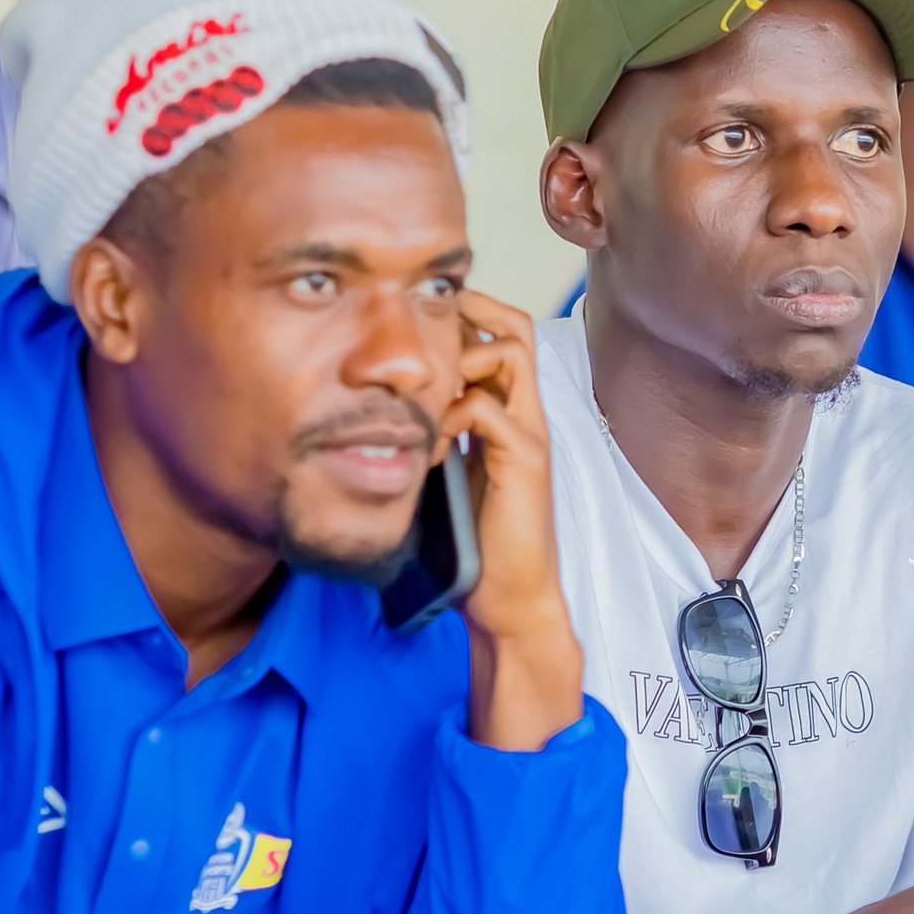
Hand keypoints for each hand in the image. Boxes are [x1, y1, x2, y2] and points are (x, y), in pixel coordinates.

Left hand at [441, 288, 585, 751]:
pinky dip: (451, 418)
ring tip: (426, 399)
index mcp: (509, 415)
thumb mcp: (448, 476)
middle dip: (470, 313)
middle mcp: (526, 416)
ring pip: (510, 352)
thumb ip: (435, 439)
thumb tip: (384, 416)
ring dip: (460, 361)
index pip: (500, 336)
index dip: (465, 319)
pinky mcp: (524, 460)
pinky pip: (486, 408)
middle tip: (424, 331)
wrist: (511, 600)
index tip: (419, 331)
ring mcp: (529, 435)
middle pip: (515, 327)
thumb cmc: (478, 546)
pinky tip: (429, 451)